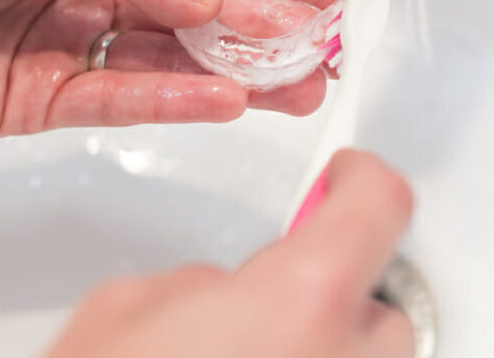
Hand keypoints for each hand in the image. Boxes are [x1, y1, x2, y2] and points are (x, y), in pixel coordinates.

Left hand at [0, 0, 351, 135]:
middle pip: (209, 16)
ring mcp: (92, 48)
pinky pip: (133, 100)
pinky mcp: (66, 98)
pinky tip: (228, 102)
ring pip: (182, 64)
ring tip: (296, 86)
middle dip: (274, 31)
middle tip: (325, 47)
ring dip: (243, 75)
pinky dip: (181, 102)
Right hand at [48, 150, 413, 357]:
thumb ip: (203, 285)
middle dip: (330, 287)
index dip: (360, 178)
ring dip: (323, 345)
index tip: (345, 174)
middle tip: (280, 288)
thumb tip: (230, 292)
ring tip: (259, 355)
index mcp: (300, 304)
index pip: (378, 203)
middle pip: (379, 303)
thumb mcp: (134, 308)